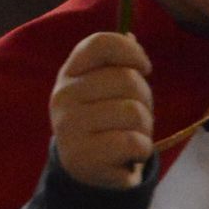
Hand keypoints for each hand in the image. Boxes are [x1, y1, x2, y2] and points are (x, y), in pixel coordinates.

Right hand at [50, 30, 154, 188]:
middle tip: (135, 117)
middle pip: (127, 79)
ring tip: (131, 136)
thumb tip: (131, 37)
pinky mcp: (82, 156)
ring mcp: (69, 126)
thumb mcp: (105, 90)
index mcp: (70, 73)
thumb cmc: (104, 122)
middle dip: (145, 100)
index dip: (131, 52)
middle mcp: (63, 95)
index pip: (100, 43)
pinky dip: (142, 150)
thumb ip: (117, 65)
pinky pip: (132, 142)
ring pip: (134, 112)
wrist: (86, 171)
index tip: (144, 68)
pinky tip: (128, 155)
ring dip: (145, 128)